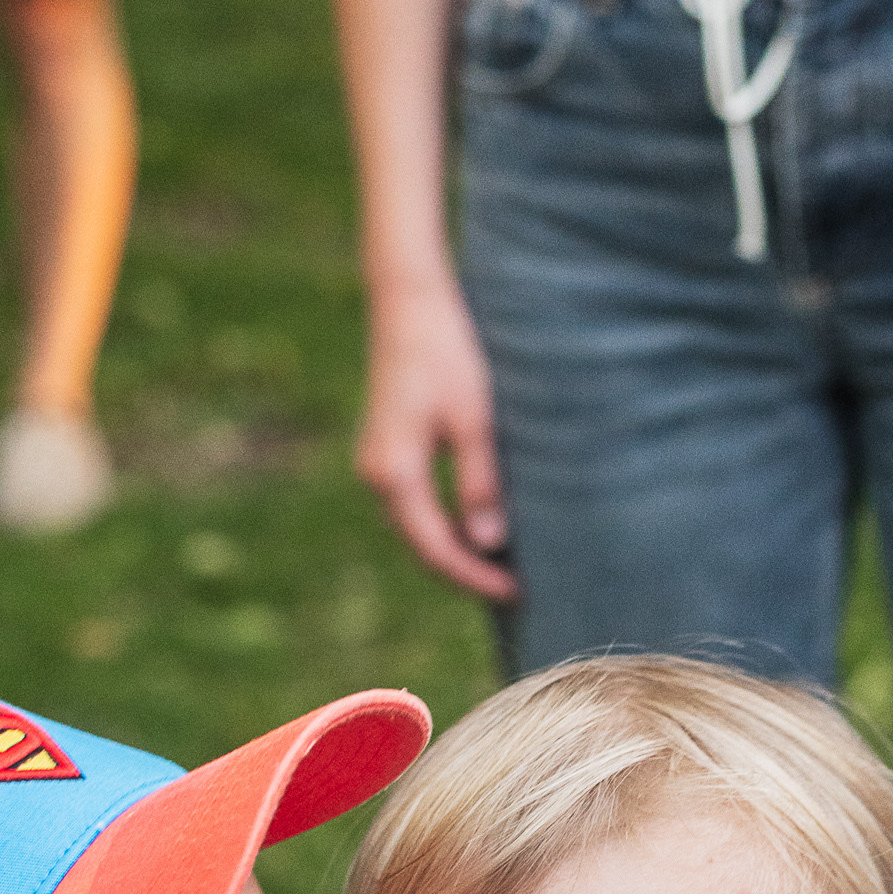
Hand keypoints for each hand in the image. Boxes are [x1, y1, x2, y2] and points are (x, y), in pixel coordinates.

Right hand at [357, 275, 515, 597]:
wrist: (409, 302)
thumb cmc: (447, 351)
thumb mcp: (475, 418)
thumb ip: (480, 483)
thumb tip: (490, 544)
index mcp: (395, 472)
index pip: (437, 548)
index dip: (476, 577)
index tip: (516, 591)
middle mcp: (376, 476)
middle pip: (422, 547)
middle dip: (466, 573)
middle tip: (515, 589)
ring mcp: (376, 465)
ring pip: (417, 530)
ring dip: (456, 553)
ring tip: (502, 568)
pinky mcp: (386, 453)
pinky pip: (414, 508)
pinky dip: (444, 528)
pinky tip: (478, 532)